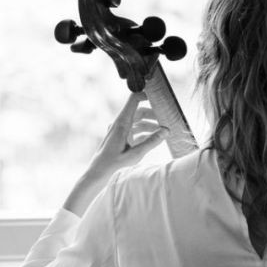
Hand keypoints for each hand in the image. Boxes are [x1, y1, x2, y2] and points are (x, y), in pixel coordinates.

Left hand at [62, 92, 165, 214]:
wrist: (99, 170)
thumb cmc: (115, 162)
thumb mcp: (136, 154)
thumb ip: (152, 142)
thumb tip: (166, 131)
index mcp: (122, 122)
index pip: (134, 100)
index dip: (146, 95)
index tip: (159, 96)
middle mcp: (120, 123)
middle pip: (139, 111)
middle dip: (154, 114)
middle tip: (167, 118)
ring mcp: (120, 129)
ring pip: (138, 121)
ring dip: (151, 125)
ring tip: (164, 131)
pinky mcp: (121, 136)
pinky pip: (135, 129)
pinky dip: (145, 132)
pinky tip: (155, 138)